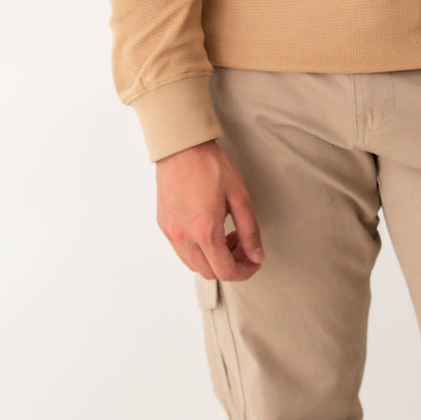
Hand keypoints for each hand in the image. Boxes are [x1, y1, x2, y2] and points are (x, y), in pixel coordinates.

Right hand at [156, 139, 264, 281]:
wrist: (182, 146)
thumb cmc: (210, 166)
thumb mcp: (239, 196)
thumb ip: (249, 230)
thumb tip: (256, 256)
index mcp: (204, 231)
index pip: (225, 272)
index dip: (245, 272)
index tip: (254, 261)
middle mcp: (183, 237)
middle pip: (209, 273)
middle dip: (230, 264)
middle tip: (241, 243)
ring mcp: (170, 233)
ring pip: (194, 265)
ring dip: (213, 259)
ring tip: (226, 235)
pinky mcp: (163, 225)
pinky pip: (181, 251)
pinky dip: (198, 250)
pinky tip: (208, 229)